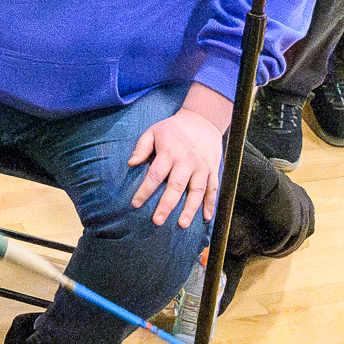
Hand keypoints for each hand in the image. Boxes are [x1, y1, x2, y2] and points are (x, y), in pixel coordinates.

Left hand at [127, 105, 224, 227]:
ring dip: (190, 209)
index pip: (155, 175)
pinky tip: (206, 218)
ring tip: (182, 224)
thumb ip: (142, 147)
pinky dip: (210, 204)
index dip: (144, 191)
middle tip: (157, 221)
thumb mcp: (154, 131)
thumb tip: (130, 164)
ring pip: (197, 191)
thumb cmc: (173, 128)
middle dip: (167, 205)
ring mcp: (202, 167)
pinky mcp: (213, 170)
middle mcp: (187, 161)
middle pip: (176, 186)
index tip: (135, 204)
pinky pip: (213, 189)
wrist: (203, 119)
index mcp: (170, 153)